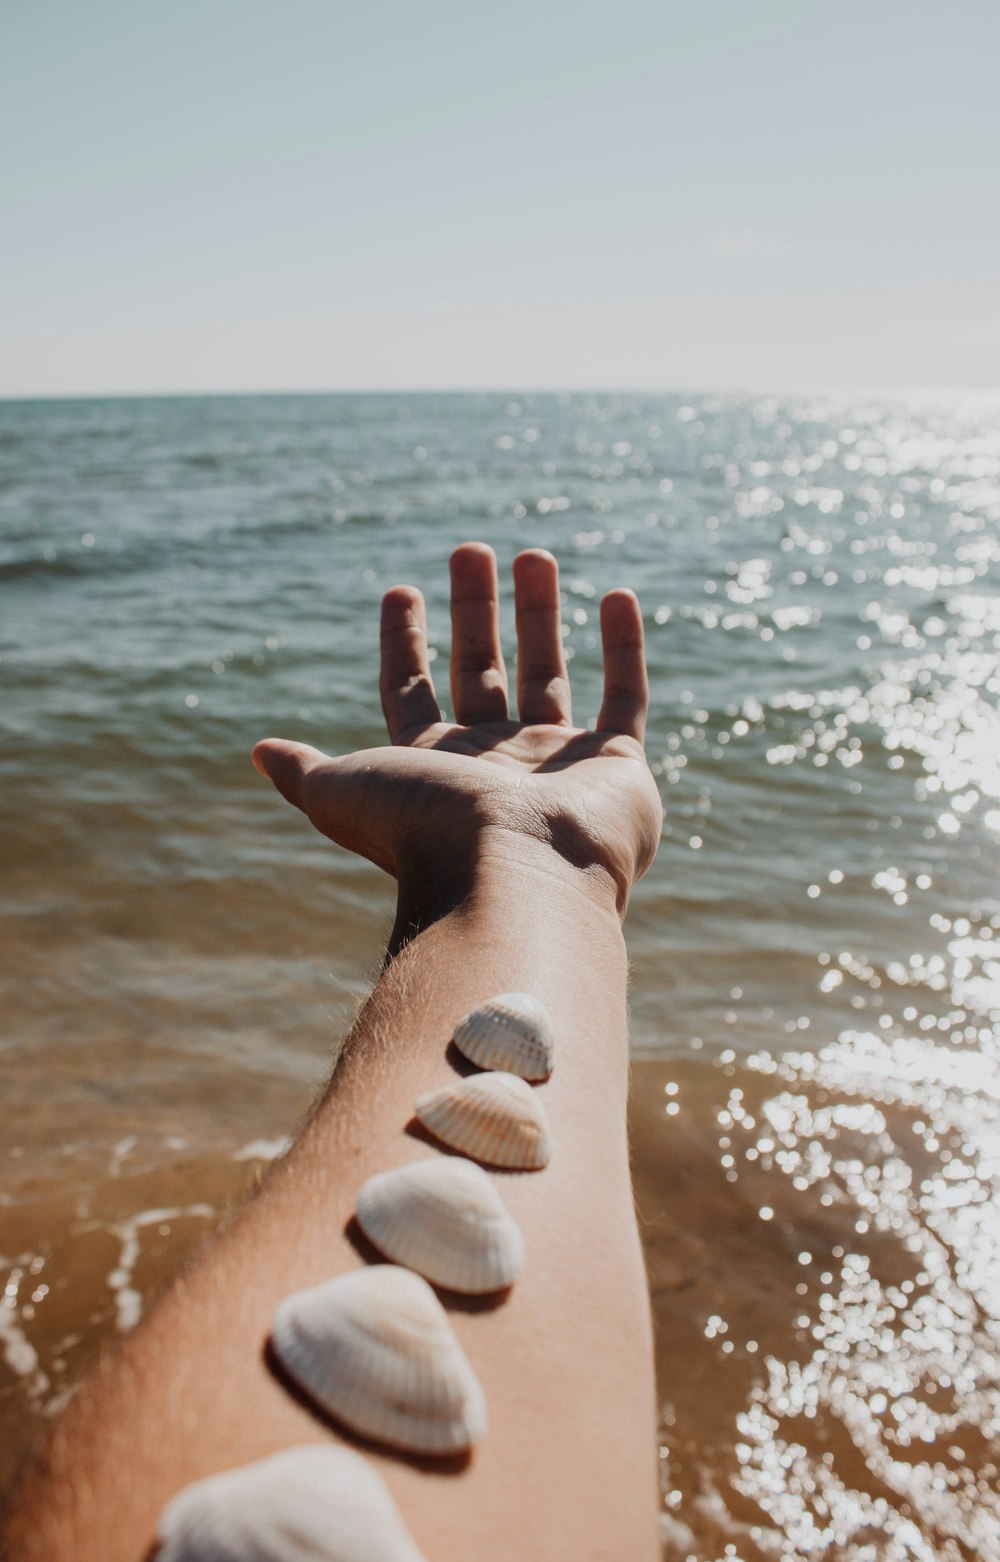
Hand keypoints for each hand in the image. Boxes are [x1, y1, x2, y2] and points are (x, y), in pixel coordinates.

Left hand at [253, 544, 661, 920]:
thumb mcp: (342, 793)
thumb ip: (305, 771)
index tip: (401, 591)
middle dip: (473, 611)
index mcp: (432, 769)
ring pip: (548, 674)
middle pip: (481, 672)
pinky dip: (624, 647)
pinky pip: (626, 697)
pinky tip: (617, 596)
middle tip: (468, 549)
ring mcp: (557, 765)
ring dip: (538, 614)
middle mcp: (494, 766)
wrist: (517, 874)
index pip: (412, 692)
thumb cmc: (425, 831)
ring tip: (533, 553)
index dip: (405, 642)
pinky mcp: (618, 767)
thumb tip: (257, 751)